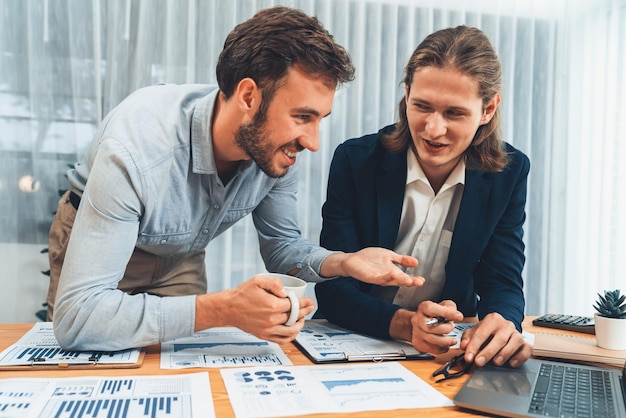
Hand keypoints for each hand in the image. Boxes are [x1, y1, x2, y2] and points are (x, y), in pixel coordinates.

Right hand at [194, 276, 315, 343]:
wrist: (228, 308)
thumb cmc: (242, 294)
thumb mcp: (258, 281)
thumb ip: (274, 283)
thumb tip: (286, 292)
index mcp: (272, 305)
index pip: (295, 305)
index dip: (305, 303)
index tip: (309, 301)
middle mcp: (271, 319)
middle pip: (295, 317)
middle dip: (305, 311)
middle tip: (310, 307)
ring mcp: (268, 329)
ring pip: (291, 330)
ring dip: (300, 324)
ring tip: (303, 318)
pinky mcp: (263, 335)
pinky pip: (281, 340)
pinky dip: (290, 336)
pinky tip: (293, 330)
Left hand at [321, 247, 424, 286]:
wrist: (352, 260)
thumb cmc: (370, 259)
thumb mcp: (389, 256)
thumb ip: (401, 260)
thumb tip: (416, 262)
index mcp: (391, 272)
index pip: (404, 276)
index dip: (413, 279)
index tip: (422, 280)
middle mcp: (386, 276)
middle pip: (398, 280)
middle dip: (408, 281)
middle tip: (418, 282)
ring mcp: (378, 277)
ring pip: (389, 280)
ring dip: (398, 280)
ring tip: (408, 280)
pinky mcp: (369, 277)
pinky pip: (378, 278)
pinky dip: (384, 277)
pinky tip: (391, 274)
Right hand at [405, 300, 463, 353]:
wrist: (421, 324)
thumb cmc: (435, 314)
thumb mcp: (444, 305)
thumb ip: (451, 308)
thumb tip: (457, 316)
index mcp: (424, 308)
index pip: (431, 309)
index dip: (446, 313)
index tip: (459, 317)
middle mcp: (417, 320)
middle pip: (430, 327)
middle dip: (446, 329)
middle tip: (451, 327)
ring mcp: (416, 332)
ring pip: (432, 340)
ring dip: (446, 341)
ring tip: (452, 340)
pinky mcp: (418, 343)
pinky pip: (432, 349)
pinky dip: (442, 348)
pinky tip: (445, 344)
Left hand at [459, 312, 530, 367]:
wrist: (502, 328)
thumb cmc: (487, 331)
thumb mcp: (475, 331)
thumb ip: (467, 338)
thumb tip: (464, 345)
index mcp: (492, 319)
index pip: (481, 333)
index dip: (474, 346)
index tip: (468, 357)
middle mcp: (506, 325)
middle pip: (499, 339)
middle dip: (488, 352)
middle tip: (479, 362)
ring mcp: (517, 334)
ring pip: (514, 343)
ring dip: (505, 354)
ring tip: (496, 362)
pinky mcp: (525, 343)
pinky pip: (526, 350)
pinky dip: (520, 357)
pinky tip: (512, 363)